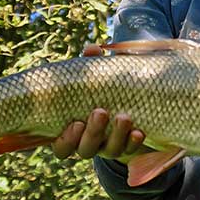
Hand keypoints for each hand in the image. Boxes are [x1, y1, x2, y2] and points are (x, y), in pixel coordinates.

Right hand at [51, 44, 145, 159]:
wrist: (127, 101)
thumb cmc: (99, 88)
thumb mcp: (93, 77)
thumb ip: (90, 64)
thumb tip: (92, 48)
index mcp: (72, 133)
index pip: (61, 148)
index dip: (66, 140)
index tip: (75, 122)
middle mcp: (89, 144)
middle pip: (86, 149)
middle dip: (94, 132)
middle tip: (101, 111)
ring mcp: (109, 147)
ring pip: (110, 150)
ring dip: (117, 135)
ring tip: (124, 117)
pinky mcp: (128, 147)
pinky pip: (130, 150)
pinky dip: (133, 142)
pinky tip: (138, 131)